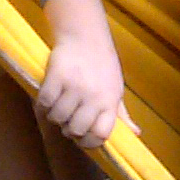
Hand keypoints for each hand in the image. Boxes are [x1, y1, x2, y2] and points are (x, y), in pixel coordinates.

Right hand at [35, 29, 133, 147]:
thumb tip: (135, 133)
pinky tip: (49, 96)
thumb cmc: (103, 66)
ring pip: (57, 118)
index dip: (89, 142)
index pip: (101, 134)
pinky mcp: (57, 77)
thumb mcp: (116, 89)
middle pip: (76, 130)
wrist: (86, 36)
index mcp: (110, 100)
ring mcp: (75, 86)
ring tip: (59, 105)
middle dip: (69, 129)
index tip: (82, 138)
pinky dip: (44, 104)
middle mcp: (94, 96)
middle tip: (68, 118)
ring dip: (55, 116)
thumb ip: (122, 114)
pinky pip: (44, 103)